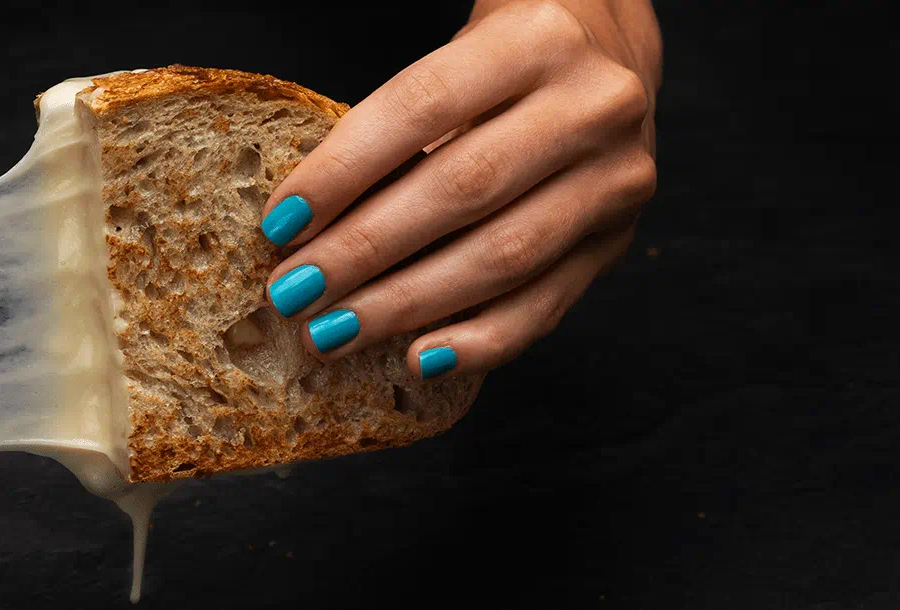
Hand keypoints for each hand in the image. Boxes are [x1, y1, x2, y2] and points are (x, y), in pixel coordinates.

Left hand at [259, 0, 660, 377]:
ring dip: (406, 305)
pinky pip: (546, 304)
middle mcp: (592, 105)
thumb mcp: (455, 62)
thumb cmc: (501, 63)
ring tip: (333, 331)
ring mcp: (615, 177)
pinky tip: (420, 358)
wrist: (608, 54)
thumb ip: (397, 130)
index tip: (281, 222)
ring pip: (504, 256)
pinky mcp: (618, 239)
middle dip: (364, 251)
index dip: (345, 169)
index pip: (422, 107)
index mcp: (536, 39)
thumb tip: (304, 226)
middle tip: (294, 293)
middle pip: (462, 190)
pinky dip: (479, 340)